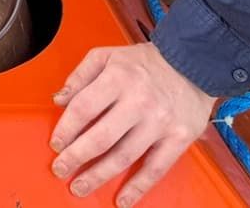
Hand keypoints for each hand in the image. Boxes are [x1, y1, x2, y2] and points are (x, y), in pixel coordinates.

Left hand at [49, 43, 216, 205]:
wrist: (193, 63)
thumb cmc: (144, 62)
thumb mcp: (107, 56)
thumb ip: (80, 76)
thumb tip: (58, 100)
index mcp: (118, 78)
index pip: (84, 108)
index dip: (66, 129)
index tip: (55, 144)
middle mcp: (138, 101)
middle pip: (101, 137)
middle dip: (76, 157)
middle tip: (60, 170)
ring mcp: (160, 122)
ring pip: (124, 156)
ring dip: (99, 175)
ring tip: (79, 187)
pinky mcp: (179, 138)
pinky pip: (156, 168)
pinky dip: (138, 188)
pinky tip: (122, 200)